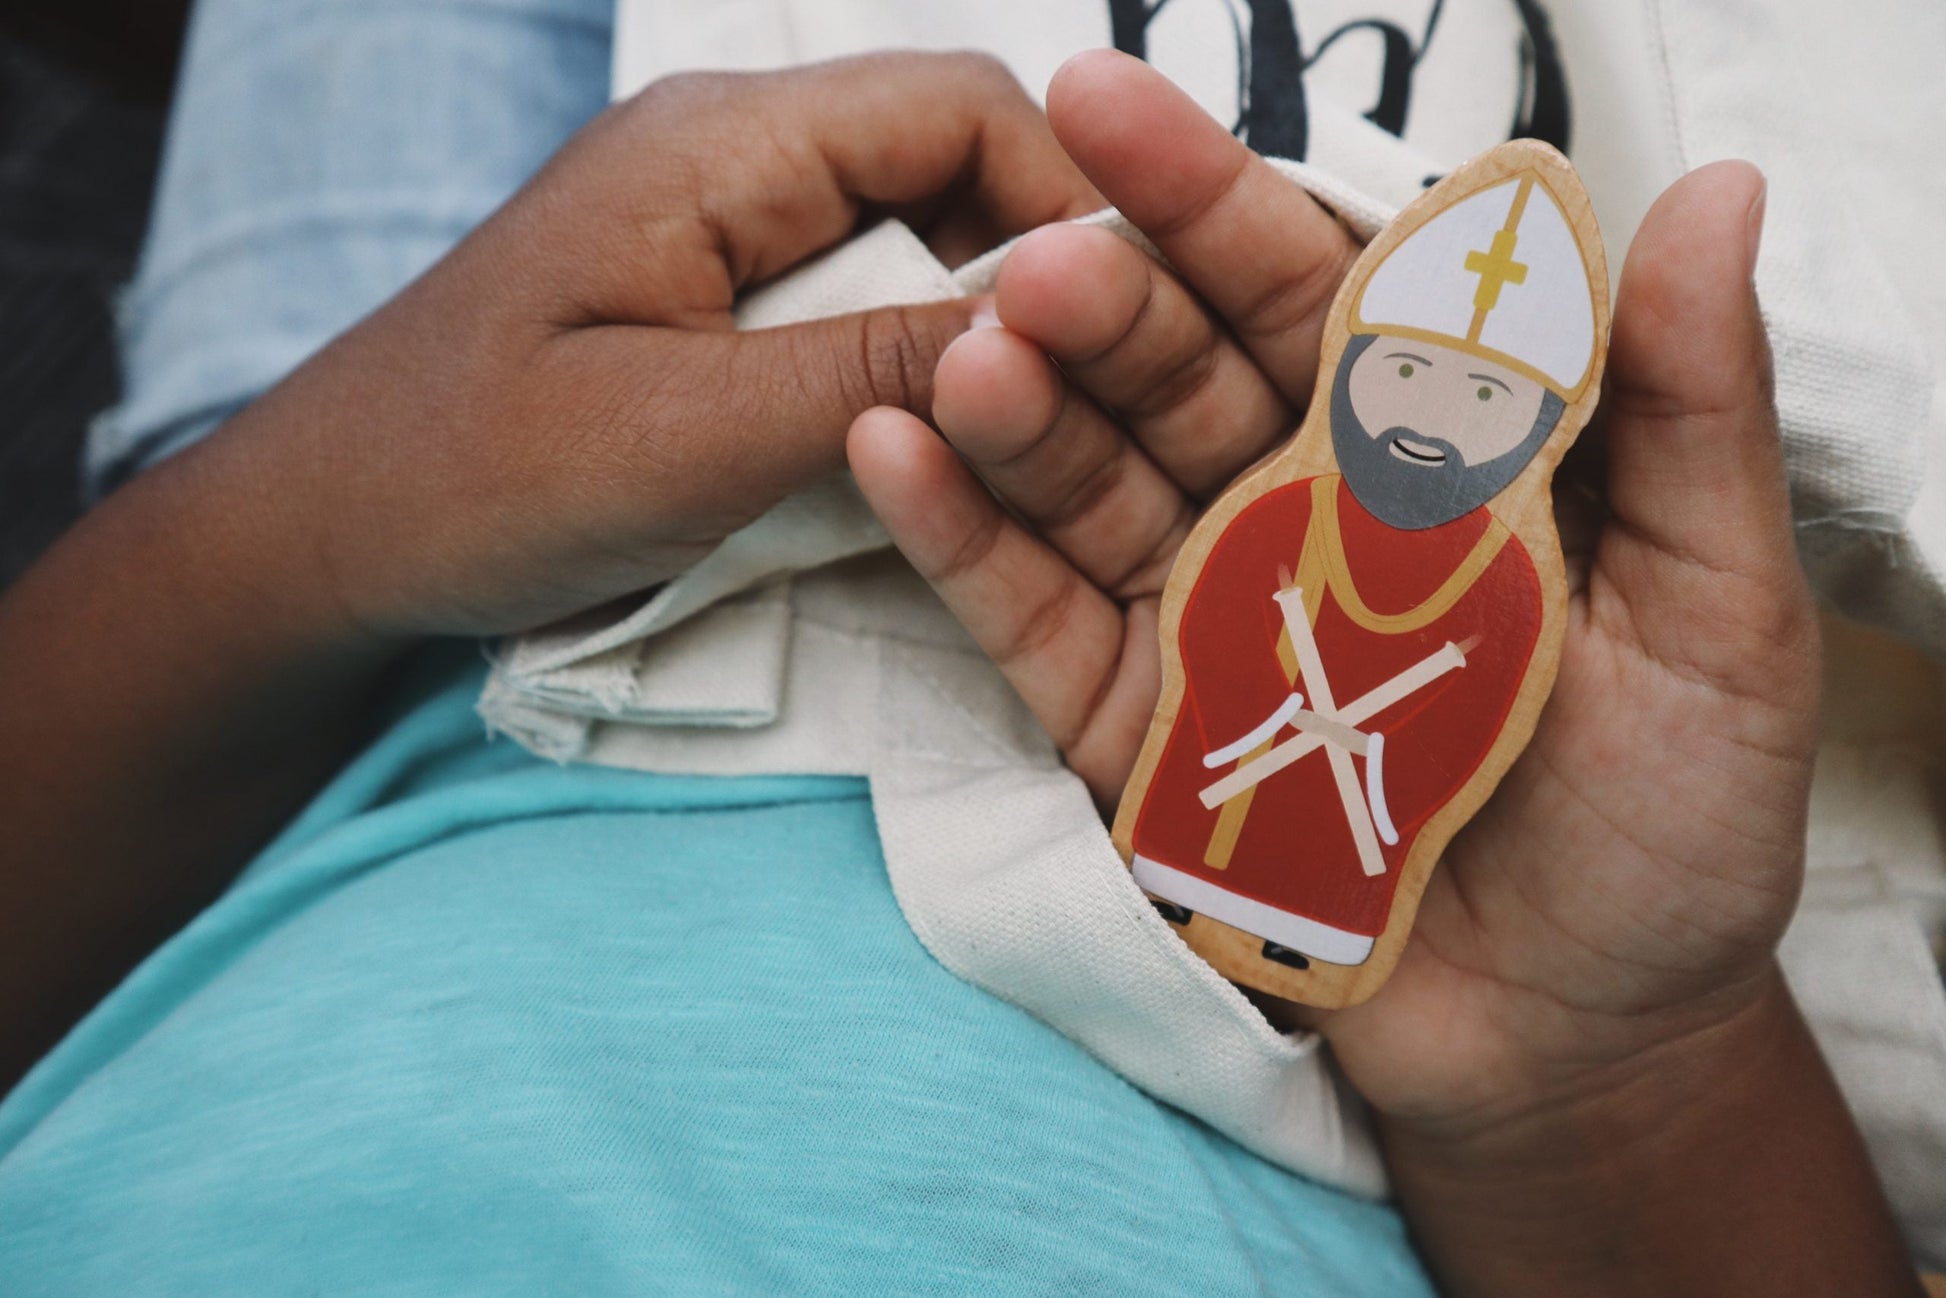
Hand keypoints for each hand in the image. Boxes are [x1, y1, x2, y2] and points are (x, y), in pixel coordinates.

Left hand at [0, 52, 1099, 1086]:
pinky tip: (927, 438)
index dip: (1070, 206)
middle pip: (951, 159)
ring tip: (1023, 428)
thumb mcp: (688, 438)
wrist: (323, 533)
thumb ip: (871, 374)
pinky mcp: (705, 292)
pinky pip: (849, 291)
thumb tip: (1049, 334)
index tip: (1126, 333)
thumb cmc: (470, 481)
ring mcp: (716, 219)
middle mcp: (731, 153)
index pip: (964, 107)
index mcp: (723, 145)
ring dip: (972, 320)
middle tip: (1090, 397)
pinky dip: (908, 356)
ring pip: (909, 230)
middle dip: (1035, 268)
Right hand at [852, 51, 1915, 1294]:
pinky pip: (1030, 617)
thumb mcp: (1723, 614)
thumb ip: (1691, 411)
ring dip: (1020, 410)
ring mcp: (1198, 612)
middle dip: (1105, 304)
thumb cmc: (1673, 829)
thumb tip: (1710, 196)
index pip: (1308, 289)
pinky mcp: (1127, 725)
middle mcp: (1293, 507)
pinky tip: (894, 451)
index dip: (1217, 197)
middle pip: (1173, 372)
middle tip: (1045, 261)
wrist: (1577, 1042)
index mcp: (1425, 453)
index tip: (1115, 103)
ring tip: (966, 352)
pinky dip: (957, 537)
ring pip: (1088, 481)